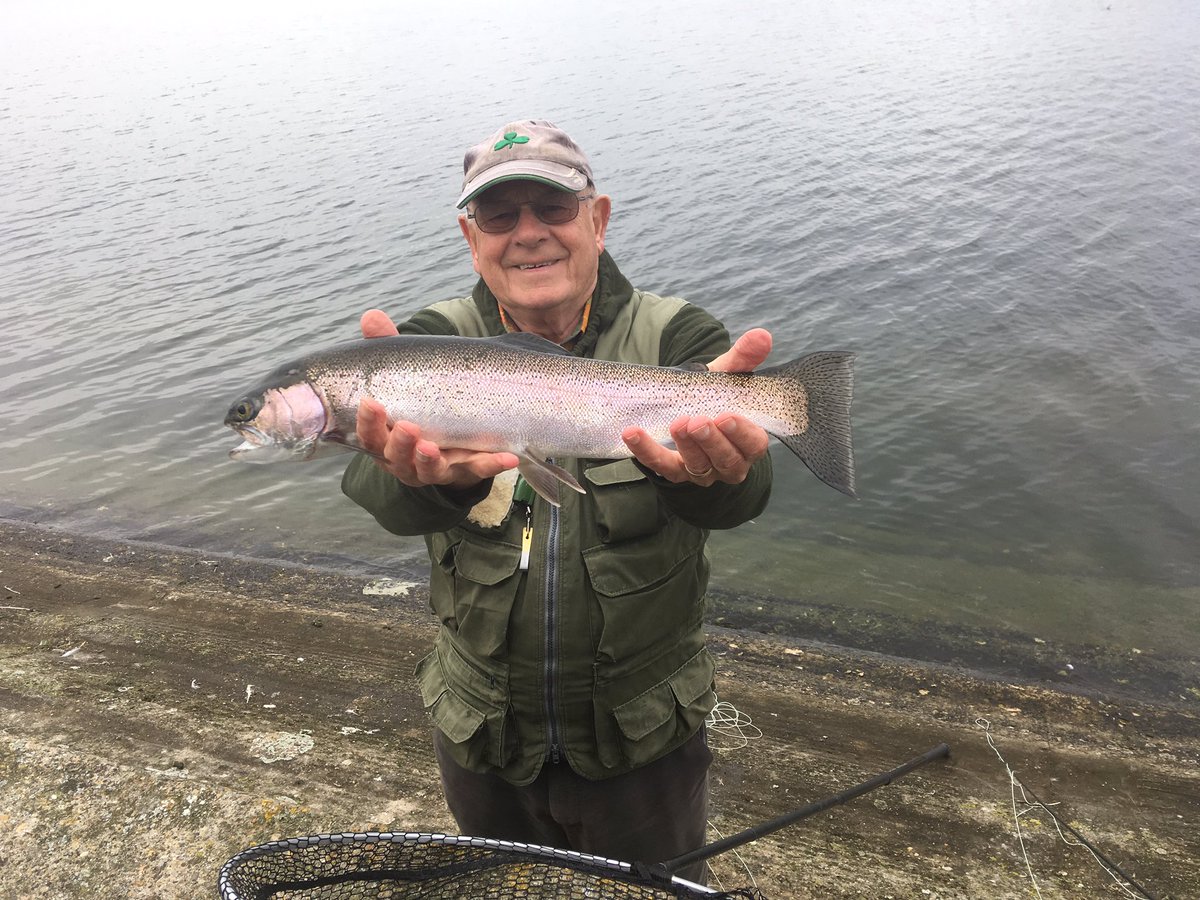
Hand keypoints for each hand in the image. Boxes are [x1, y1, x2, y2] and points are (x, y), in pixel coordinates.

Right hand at [355, 310, 517, 489]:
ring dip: (429, 460)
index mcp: (384, 437)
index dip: (367, 422)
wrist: (451, 442)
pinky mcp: (466, 469)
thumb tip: (371, 317)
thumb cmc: (419, 405)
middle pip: (396, 456)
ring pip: (428, 470)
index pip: (368, 434)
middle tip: (408, 427)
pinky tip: (508, 457)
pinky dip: (491, 464)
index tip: (371, 403)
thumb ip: (388, 350)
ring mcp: (436, 467)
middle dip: (400, 443)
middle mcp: (405, 458)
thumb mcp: (404, 379)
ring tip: (432, 448)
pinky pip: (478, 469)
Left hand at [621, 329, 772, 485]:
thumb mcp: (728, 378)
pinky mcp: (674, 471)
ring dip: (686, 446)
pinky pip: (660, 465)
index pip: (753, 444)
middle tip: (696, 422)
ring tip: (676, 424)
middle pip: (726, 460)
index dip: (741, 433)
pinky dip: (645, 451)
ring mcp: (702, 471)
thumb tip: (761, 336)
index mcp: (748, 441)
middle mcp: (729, 462)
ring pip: (698, 466)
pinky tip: (633, 433)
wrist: (686, 408)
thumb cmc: (715, 397)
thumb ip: (744, 359)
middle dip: (711, 441)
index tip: (726, 416)